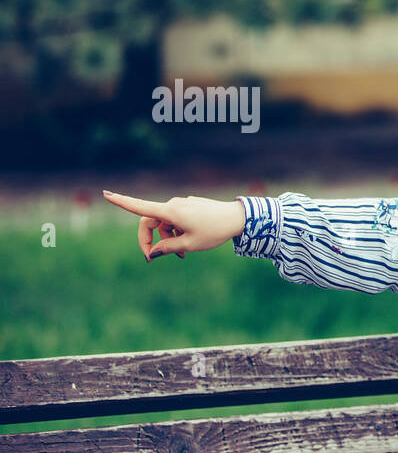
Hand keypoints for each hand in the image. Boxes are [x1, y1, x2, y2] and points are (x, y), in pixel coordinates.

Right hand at [102, 191, 246, 260]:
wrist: (238, 218)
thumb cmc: (214, 231)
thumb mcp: (189, 245)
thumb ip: (167, 248)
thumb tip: (152, 252)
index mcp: (170, 212)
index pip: (140, 207)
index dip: (122, 202)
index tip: (105, 194)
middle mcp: (173, 205)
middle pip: (150, 222)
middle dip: (150, 241)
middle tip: (152, 259)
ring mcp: (182, 205)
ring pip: (165, 224)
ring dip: (167, 239)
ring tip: (183, 255)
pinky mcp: (190, 207)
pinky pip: (176, 221)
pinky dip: (177, 233)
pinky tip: (189, 244)